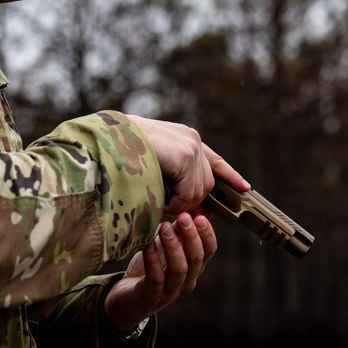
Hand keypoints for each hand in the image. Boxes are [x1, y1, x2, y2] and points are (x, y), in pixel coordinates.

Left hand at [102, 212, 216, 331]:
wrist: (127, 299)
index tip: (199, 216)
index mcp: (193, 268)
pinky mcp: (151, 296)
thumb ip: (178, 231)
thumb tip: (191, 207)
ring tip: (165, 227)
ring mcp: (170, 291)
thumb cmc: (149, 269)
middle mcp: (186, 281)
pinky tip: (149, 246)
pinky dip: (153, 261)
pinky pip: (156, 278)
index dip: (207, 234)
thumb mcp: (165, 247)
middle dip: (191, 237)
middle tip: (184, 217)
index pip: (209, 251)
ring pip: (179, 269)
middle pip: (196, 259)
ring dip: (173, 247)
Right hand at [127, 115, 249, 214]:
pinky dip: (174, 203)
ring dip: (179, 203)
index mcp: (182, 138)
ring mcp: (190, 146)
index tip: (244, 188)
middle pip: (208, 183)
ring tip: (157, 197)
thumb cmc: (117, 154)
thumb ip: (173, 174)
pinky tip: (159, 197)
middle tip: (172, 209)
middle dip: (194, 202)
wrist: (103, 141)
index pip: (215, 158)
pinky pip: (189, 194)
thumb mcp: (152, 163)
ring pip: (200, 191)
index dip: (230, 175)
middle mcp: (191, 139)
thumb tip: (188, 200)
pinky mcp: (185, 157)